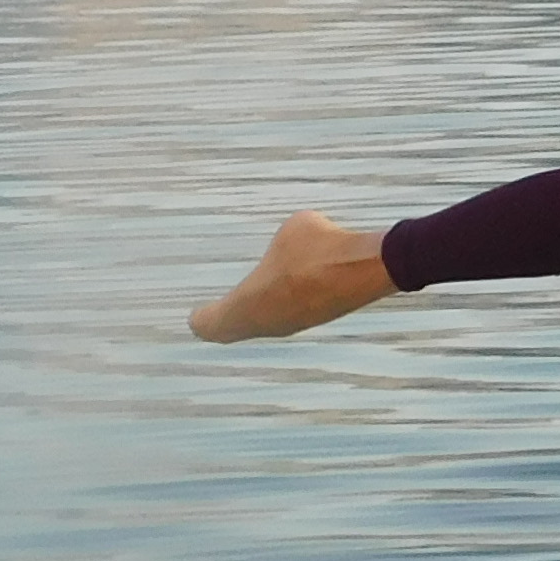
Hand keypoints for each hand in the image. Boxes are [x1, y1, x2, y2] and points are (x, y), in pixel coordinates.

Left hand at [187, 209, 401, 341]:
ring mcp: (294, 323)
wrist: (365, 267)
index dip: (201, 321)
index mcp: (246, 305)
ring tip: (250, 297)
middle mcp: (267, 324)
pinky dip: (283, 304)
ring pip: (264, 323)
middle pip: (234, 330)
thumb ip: (279, 242)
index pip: (210, 324)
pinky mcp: (316, 317)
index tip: (194, 318)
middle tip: (211, 316)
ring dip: (255, 312)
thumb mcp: (291, 230)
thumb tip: (289, 245)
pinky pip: (288, 314)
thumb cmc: (318, 246)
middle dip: (223, 320)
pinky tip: (291, 286)